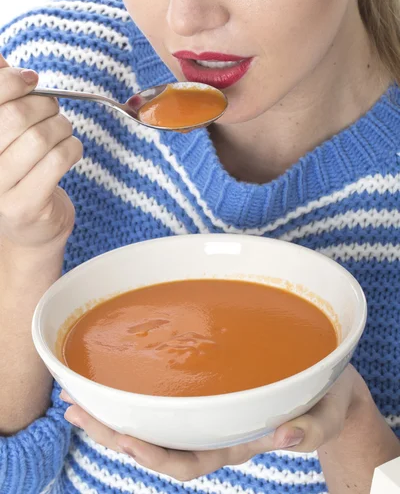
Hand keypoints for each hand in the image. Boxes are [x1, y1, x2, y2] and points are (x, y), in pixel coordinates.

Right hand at [0, 53, 81, 248]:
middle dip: (45, 106)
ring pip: (40, 138)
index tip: (32, 80)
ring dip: (62, 128)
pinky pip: (58, 160)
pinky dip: (72, 149)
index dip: (13, 81)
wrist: (29, 225)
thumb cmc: (19, 168)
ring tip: (63, 133)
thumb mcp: (5, 130)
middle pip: (16, 116)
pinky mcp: (24, 205)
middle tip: (53, 111)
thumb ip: (1, 94)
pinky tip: (70, 152)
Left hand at [62, 365, 363, 481]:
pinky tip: (117, 377)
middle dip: (114, 432)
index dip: (156, 457)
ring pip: (156, 420)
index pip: (191, 461)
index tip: (125, 439)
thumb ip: (313, 429)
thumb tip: (285, 436)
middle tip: (75, 411)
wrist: (331, 386)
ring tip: (78, 397)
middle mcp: (217, 429)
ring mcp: (211, 409)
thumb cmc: (328, 400)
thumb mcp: (328, 414)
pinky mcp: (211, 387)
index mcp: (239, 442)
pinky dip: (140, 391)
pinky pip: (170, 395)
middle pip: (157, 442)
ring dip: (115, 412)